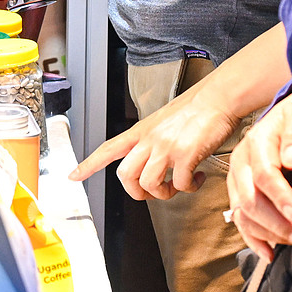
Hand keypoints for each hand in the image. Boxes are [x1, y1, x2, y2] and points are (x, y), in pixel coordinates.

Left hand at [72, 73, 237, 200]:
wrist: (218, 97)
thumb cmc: (196, 108)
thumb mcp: (164, 120)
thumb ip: (154, 139)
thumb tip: (154, 160)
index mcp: (142, 131)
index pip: (108, 148)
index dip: (89, 164)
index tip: (73, 175)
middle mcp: (150, 139)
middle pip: (125, 175)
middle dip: (137, 192)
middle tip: (154, 193)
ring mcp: (167, 147)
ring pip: (148, 184)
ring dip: (165, 194)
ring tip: (179, 186)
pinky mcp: (186, 155)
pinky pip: (180, 185)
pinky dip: (190, 188)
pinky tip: (199, 178)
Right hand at [226, 92, 291, 259]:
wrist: (290, 118)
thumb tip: (291, 160)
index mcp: (256, 142)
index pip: (264, 174)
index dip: (280, 196)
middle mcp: (241, 163)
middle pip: (250, 199)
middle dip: (277, 222)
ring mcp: (237, 180)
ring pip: (243, 214)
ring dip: (269, 234)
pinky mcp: (238, 194)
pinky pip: (240, 221)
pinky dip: (253, 241)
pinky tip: (269, 253)